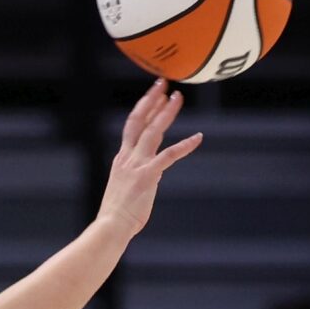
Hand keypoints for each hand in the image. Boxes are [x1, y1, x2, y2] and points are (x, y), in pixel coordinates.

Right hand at [96, 78, 202, 238]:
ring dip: (166, 112)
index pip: (133, 126)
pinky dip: (185, 145)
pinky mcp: (148, 176)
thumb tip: (148, 179)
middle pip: (140, 120)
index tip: (154, 95)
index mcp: (122, 158)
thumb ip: (136, 179)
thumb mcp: (124, 191)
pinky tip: (198, 137)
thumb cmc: (117, 215)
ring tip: (177, 97)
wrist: (111, 225)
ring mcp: (137, 164)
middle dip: (152, 100)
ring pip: (153, 131)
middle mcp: (128, 157)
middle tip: (164, 82)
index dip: (144, 108)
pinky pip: (169, 155)